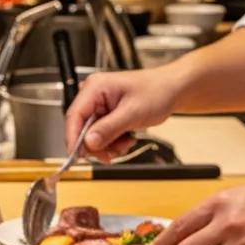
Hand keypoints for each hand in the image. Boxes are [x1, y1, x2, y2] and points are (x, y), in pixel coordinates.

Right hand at [64, 67, 178, 158]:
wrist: (171, 91)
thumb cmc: (156, 92)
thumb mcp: (132, 112)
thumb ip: (108, 128)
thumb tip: (88, 142)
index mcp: (95, 87)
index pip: (74, 116)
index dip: (72, 138)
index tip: (75, 157)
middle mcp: (93, 96)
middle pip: (81, 130)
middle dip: (97, 145)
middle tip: (113, 152)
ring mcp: (99, 107)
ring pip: (91, 137)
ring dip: (108, 146)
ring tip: (126, 142)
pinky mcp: (105, 116)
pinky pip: (101, 137)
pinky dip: (113, 144)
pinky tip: (126, 139)